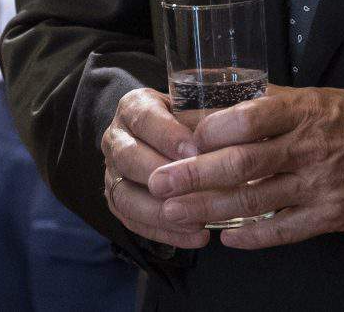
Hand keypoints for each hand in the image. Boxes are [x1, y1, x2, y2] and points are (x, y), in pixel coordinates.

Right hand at [100, 86, 208, 248]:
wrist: (163, 136)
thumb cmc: (185, 121)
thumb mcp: (193, 109)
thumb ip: (205, 120)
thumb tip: (231, 136)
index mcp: (133, 107)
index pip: (144, 119)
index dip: (169, 137)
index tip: (195, 152)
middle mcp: (116, 139)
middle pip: (128, 158)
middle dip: (162, 176)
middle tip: (195, 190)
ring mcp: (112, 173)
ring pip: (124, 196)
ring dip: (161, 213)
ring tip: (197, 222)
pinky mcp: (117, 200)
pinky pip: (134, 222)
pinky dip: (166, 233)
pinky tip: (197, 236)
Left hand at [147, 86, 343, 248]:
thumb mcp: (317, 96)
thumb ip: (268, 98)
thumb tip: (215, 91)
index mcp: (304, 112)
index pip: (250, 119)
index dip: (211, 129)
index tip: (179, 136)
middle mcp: (309, 149)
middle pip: (243, 163)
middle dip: (195, 175)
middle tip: (159, 182)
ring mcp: (320, 186)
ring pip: (256, 200)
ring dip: (209, 208)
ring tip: (174, 212)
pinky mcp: (330, 216)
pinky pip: (284, 230)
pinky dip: (252, 237)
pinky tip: (225, 239)